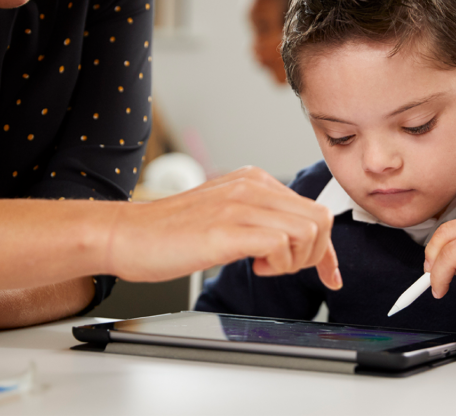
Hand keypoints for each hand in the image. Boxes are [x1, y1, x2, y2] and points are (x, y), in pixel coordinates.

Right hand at [107, 167, 341, 289]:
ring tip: (264, 266)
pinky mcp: (227, 228)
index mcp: (254, 180)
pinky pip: (281, 243)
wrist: (125, 234)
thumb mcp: (224, 215)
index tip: (329, 275)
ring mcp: (240, 204)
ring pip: (308, 230)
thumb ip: (258, 219)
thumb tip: (293, 242)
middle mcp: (252, 185)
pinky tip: (252, 267)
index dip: (327, 250)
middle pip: (320, 219)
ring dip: (295, 260)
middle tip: (281, 268)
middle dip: (314, 255)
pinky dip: (278, 264)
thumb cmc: (169, 233)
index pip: (313, 210)